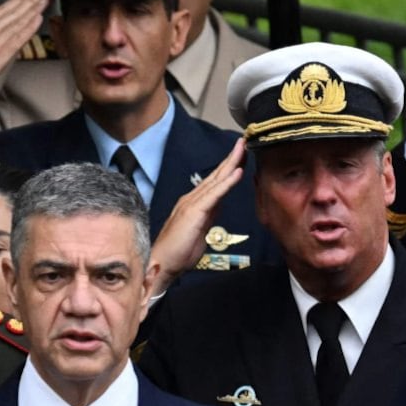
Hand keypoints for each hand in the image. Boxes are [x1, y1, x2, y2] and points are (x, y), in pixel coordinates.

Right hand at [147, 137, 246, 292]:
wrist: (162, 264)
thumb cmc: (178, 252)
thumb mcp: (200, 231)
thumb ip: (209, 216)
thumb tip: (218, 206)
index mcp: (194, 204)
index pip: (214, 182)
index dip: (227, 168)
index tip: (240, 156)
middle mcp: (192, 199)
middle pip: (216, 175)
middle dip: (231, 158)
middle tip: (243, 142)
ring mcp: (192, 204)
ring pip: (216, 180)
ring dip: (231, 163)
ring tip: (242, 149)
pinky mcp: (195, 212)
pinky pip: (215, 194)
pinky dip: (227, 182)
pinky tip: (237, 171)